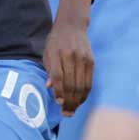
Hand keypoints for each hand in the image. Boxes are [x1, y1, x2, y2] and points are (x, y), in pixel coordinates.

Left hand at [43, 0, 93, 115]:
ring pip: (81, 85)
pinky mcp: (91, 60)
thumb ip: (49, 70)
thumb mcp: (47, 53)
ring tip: (72, 110)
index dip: (59, 91)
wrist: (72, 25)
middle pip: (71, 83)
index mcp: (56, 53)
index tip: (58, 102)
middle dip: (69, 101)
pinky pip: (89, 81)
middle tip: (66, 113)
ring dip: (77, 101)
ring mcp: (82, 58)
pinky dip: (85, 93)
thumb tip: (51, 87)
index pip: (58, 76)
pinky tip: (80, 100)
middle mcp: (70, 55)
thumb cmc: (55, 42)